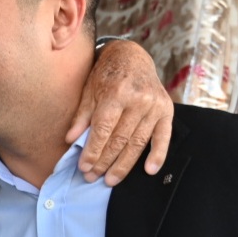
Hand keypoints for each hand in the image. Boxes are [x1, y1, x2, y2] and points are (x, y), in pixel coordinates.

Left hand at [68, 39, 172, 184]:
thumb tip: (70, 140)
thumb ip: (82, 116)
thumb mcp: (89, 91)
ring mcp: (154, 106)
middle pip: (120, 139)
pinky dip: (158, 155)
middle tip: (92, 178)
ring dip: (124, 165)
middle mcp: (138, 100)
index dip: (93, 151)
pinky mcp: (167, 110)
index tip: (83, 167)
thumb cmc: (105, 75)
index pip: (103, 130)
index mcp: (116, 93)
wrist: (131, 56)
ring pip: (138, 143)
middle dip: (105, 162)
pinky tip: (149, 170)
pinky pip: (163, 136)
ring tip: (110, 180)